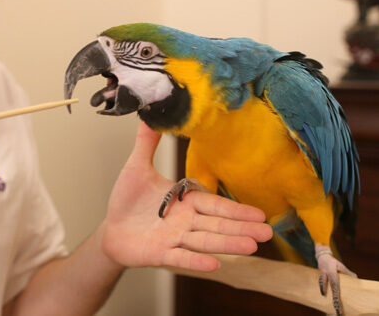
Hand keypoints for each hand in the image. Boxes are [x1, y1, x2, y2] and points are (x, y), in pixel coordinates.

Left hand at [101, 122, 272, 271]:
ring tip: (251, 247)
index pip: (215, 204)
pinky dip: (197, 261)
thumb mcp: (137, 167)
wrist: (110, 229)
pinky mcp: (161, 254)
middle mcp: (186, 221)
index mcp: (186, 200)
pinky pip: (181, 257)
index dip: (237, 209)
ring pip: (205, 241)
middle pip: (217, 224)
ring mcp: (175, 239)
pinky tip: (215, 264)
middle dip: (242, 227)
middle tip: (268, 233)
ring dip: (228, 244)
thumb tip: (150, 115)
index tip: (260, 213)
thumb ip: (147, 143)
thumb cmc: (128, 200)